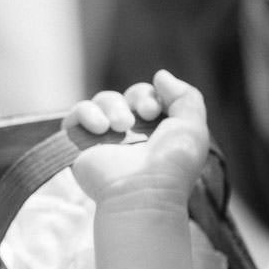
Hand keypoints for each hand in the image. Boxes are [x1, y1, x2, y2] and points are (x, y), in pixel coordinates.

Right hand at [65, 70, 211, 203]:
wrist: (144, 192)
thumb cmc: (171, 165)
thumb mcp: (193, 127)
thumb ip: (186, 96)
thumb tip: (160, 75)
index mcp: (155, 132)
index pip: (148, 96)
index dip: (151, 95)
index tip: (155, 110)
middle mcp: (129, 135)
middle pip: (126, 95)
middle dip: (136, 96)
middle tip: (145, 114)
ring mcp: (103, 140)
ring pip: (102, 100)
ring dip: (114, 106)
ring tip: (122, 127)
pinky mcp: (80, 145)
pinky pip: (76, 114)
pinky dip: (87, 113)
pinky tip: (101, 128)